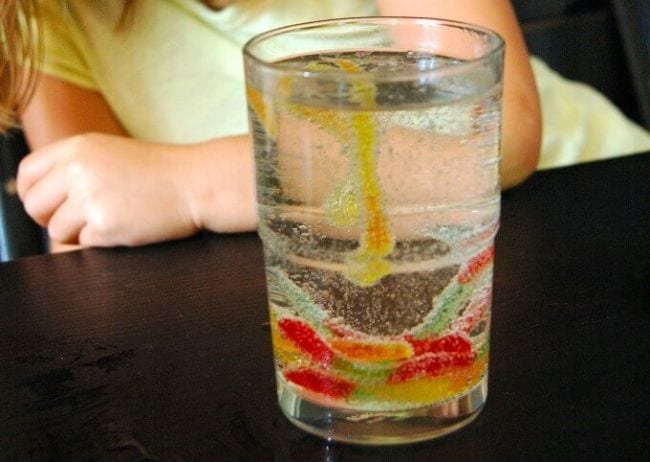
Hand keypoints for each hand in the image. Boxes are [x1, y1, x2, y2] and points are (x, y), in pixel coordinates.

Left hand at [17, 133, 202, 247]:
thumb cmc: (161, 171)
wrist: (197, 182)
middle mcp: (78, 170)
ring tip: (111, 221)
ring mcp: (91, 198)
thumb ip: (75, 166)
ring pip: (57, 230)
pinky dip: (102, 241)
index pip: (27, 174)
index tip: (47, 205)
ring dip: (79, 233)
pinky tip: (127, 226)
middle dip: (51, 219)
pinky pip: (85, 243)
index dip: (32, 194)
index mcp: (78, 147)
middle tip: (78, 221)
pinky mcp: (107, 224)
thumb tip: (43, 196)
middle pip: (35, 206)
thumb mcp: (111, 153)